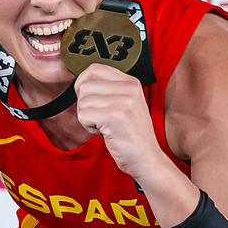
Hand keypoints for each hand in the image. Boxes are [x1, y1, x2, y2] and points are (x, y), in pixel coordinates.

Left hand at [73, 65, 169, 181]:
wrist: (147, 158)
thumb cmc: (130, 134)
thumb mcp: (124, 104)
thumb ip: (108, 91)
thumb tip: (80, 83)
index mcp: (131, 82)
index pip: (94, 69)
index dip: (83, 84)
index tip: (91, 101)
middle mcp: (129, 87)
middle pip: (84, 85)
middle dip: (85, 105)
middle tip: (100, 118)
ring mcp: (123, 101)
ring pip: (82, 102)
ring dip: (87, 118)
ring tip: (106, 126)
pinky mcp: (114, 116)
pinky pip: (83, 116)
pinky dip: (88, 127)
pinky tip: (105, 133)